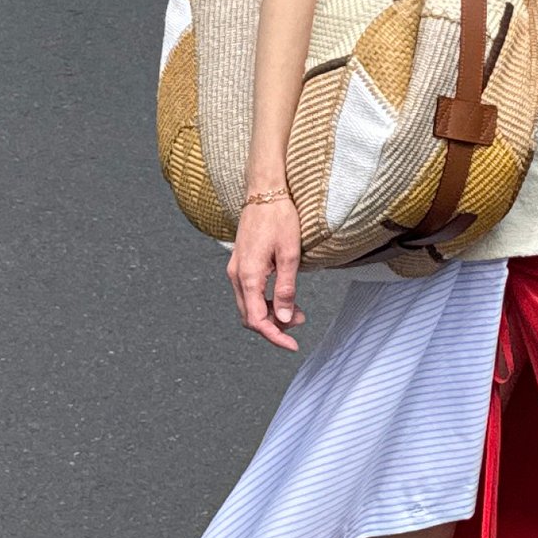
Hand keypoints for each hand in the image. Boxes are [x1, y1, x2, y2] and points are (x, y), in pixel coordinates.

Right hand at [228, 195, 305, 350]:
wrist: (265, 193)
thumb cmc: (279, 219)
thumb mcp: (290, 255)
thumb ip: (286, 288)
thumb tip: (284, 317)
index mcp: (248, 275)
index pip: (256, 319)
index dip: (274, 336)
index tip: (292, 345)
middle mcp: (237, 275)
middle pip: (250, 316)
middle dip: (275, 326)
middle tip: (300, 320)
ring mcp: (236, 269)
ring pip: (248, 305)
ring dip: (271, 313)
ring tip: (297, 310)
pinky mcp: (240, 264)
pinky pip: (248, 293)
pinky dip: (265, 301)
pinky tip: (283, 296)